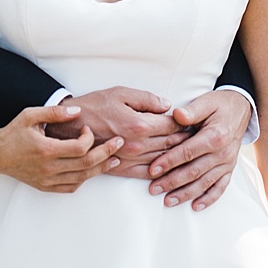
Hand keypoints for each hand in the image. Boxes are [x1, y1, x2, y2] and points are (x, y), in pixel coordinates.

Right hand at [0, 104, 123, 192]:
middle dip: (106, 153)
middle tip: (119, 143)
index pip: (79, 148)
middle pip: (86, 164)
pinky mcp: (46, 187)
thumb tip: (78, 111)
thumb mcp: (31, 115)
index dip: (90, 138)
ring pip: (81, 178)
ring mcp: (48, 180)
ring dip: (100, 168)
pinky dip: (84, 179)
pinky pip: (71, 187)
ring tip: (114, 159)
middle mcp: (49, 168)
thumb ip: (55, 112)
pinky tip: (91, 170)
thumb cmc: (14, 132)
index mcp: (46, 150)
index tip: (88, 129)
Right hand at [48, 87, 188, 177]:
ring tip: (189, 152)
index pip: (172, 126)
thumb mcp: (121, 93)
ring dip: (178, 156)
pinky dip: (162, 172)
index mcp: (139, 124)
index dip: (186, 123)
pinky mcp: (121, 169)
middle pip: (171, 144)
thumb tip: (168, 106)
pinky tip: (169, 168)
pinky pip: (147, 174)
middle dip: (186, 140)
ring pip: (163, 160)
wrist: (68, 128)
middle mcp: (137, 145)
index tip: (195, 122)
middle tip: (198, 137)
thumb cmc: (93, 106)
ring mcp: (130, 159)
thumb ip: (147, 99)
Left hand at [147, 88, 251, 208]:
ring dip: (186, 193)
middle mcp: (222, 152)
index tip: (153, 169)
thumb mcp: (206, 101)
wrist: (242, 108)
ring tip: (168, 201)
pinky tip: (195, 206)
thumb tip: (176, 115)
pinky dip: (208, 198)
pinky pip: (220, 187)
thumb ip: (191, 110)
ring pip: (205, 182)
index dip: (169, 161)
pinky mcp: (230, 168)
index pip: (188, 152)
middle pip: (194, 171)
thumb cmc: (220, 104)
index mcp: (215, 135)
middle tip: (153, 189)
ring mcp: (227, 163)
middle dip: (172, 182)